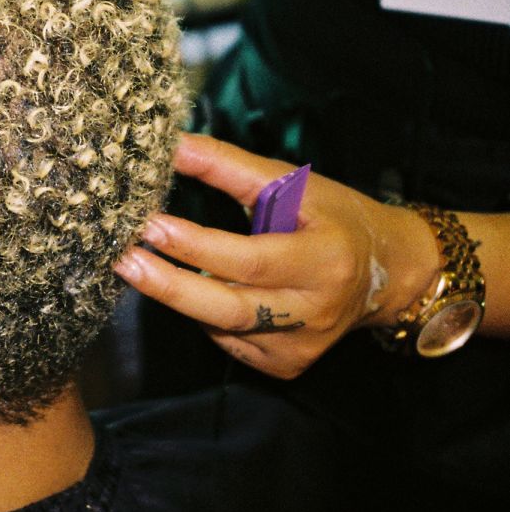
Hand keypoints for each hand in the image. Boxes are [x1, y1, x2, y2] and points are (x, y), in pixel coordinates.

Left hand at [112, 133, 434, 379]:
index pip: (250, 258)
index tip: (150, 225)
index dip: (197, 245)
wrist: (387, 272)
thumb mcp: (291, 183)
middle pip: (230, 309)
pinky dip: (208, 316)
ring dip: (181, 297)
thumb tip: (171, 145)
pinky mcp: (287, 366)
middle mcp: (315, 311)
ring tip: (144, 266)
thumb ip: (229, 166)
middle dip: (169, 286)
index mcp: (324, 259)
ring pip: (223, 327)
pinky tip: (203, 290)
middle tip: (124, 260)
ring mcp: (301, 347)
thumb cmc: (332, 217)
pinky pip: (230, 342)